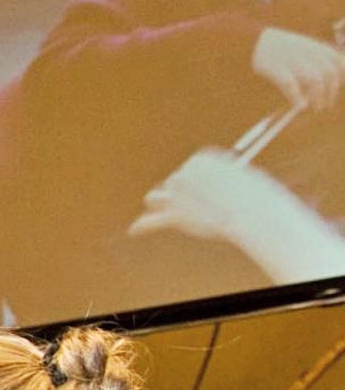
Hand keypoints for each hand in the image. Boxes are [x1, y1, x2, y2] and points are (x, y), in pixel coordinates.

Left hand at [130, 148, 292, 242]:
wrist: (251, 213)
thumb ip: (222, 181)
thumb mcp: (242, 180)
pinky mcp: (175, 216)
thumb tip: (215, 186)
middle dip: (182, 194)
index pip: (191, 168)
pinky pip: (153, 221)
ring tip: (167, 209)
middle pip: (173, 183)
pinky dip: (143, 226)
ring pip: (155, 197)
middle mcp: (184, 173)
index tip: (213, 191)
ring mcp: (177, 194)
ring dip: (160, 203)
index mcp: (201, 159)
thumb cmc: (255, 197)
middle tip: (205, 207)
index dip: (200, 182)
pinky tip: (134, 230)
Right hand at [252, 27, 344, 110]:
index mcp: (318, 48)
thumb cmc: (283, 48)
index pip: (339, 64)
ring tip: (316, 108)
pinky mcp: (276, 68)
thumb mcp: (305, 49)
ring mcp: (292, 60)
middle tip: (326, 105)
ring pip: (314, 79)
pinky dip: (297, 97)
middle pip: (329, 73)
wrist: (257, 38)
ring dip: (318, 96)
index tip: (336, 91)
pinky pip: (290, 84)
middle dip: (331, 92)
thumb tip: (332, 82)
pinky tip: (300, 106)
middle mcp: (308, 53)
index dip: (342, 79)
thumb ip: (319, 61)